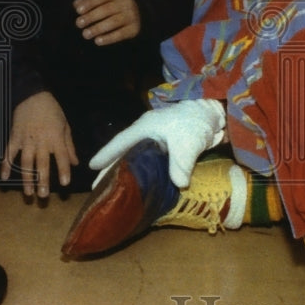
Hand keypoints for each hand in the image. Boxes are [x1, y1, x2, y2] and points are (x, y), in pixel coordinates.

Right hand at [2, 91, 78, 198]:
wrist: (32, 96)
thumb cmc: (52, 111)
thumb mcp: (65, 126)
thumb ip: (69, 146)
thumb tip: (74, 163)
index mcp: (56, 138)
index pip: (61, 157)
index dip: (63, 170)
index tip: (65, 184)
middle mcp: (41, 142)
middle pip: (42, 164)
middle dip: (43, 181)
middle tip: (43, 196)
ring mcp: (26, 141)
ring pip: (26, 163)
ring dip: (26, 179)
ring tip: (28, 193)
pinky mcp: (14, 138)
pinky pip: (8, 153)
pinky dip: (5, 165)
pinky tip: (3, 178)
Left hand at [74, 0, 140, 44]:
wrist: (141, 13)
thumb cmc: (116, 5)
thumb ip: (90, 1)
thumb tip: (76, 5)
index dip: (90, 3)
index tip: (78, 11)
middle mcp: (126, 3)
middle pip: (107, 10)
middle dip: (91, 17)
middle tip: (79, 24)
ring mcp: (132, 16)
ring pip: (113, 22)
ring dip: (98, 29)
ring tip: (86, 34)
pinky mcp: (134, 28)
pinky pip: (121, 34)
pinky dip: (108, 38)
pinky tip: (98, 41)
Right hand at [89, 100, 225, 187]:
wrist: (213, 114)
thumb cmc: (194, 122)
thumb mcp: (188, 143)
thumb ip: (181, 163)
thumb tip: (178, 185)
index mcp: (145, 128)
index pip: (121, 142)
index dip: (106, 154)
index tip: (91, 167)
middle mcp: (146, 134)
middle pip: (124, 152)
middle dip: (111, 169)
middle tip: (98, 188)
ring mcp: (156, 141)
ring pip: (136, 158)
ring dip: (127, 172)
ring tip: (115, 190)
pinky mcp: (167, 148)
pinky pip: (150, 163)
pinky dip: (144, 174)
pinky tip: (142, 186)